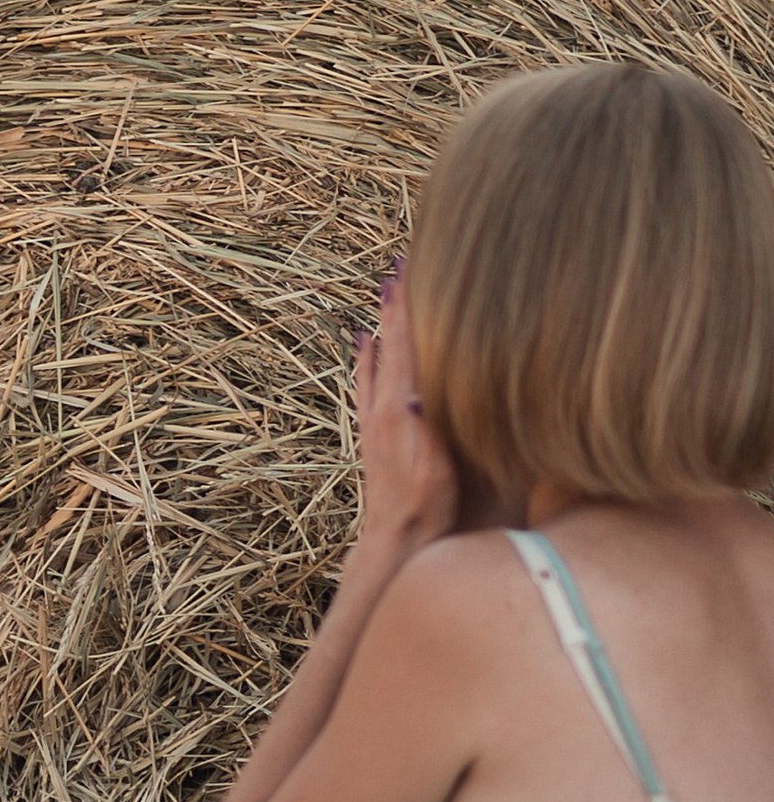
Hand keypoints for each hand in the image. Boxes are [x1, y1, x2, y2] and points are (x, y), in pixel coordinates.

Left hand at [352, 270, 458, 554]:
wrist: (396, 539)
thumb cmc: (427, 506)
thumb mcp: (436, 465)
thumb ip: (427, 428)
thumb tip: (416, 395)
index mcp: (401, 406)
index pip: (409, 342)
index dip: (411, 305)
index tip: (412, 267)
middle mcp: (384, 405)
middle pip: (392, 340)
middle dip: (396, 302)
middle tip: (399, 263)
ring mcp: (376, 416)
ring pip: (379, 355)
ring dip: (383, 322)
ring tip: (384, 290)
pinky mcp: (374, 431)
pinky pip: (367, 380)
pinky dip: (368, 355)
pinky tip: (365, 341)